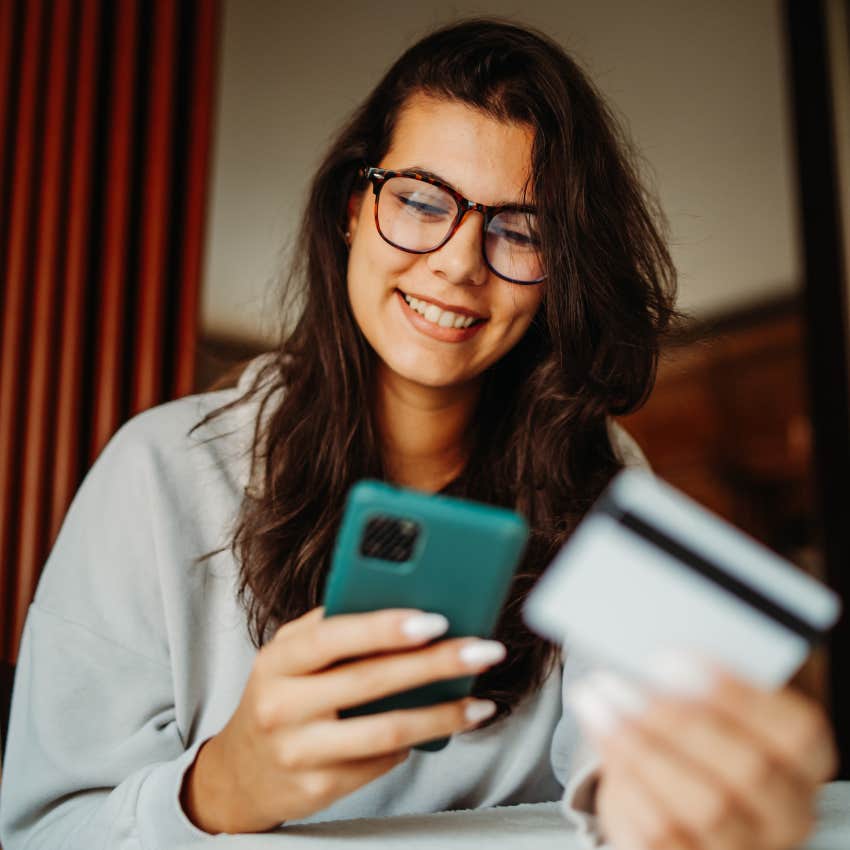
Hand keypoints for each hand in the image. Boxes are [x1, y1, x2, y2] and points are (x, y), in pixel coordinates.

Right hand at [181, 605, 504, 832]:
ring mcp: (299, 752)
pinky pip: (381, 762)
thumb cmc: (280, 695)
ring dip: (442, 715)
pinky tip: (439, 727)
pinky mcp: (319, 789)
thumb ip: (333, 628)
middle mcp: (283, 705)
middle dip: (436, 664)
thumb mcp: (290, 654)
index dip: (385, 627)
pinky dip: (416, 742)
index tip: (435, 620)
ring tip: (479, 703)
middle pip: (371, 681)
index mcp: (279, 660)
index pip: (333, 636)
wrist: (241, 772)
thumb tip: (403, 603)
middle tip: (482, 652)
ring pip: (386, 731)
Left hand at [569, 658, 836, 849]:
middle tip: (618, 681)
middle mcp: (785, 812)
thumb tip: (655, 656)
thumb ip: (696, 681)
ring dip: (640, 747)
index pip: (796, 731)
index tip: (669, 658)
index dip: (735, 693)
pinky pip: (662, 835)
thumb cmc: (696, 735)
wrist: (669, 794)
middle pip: (748, 770)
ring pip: (705, 807)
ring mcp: (744, 846)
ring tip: (596, 703)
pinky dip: (626, 782)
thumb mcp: (707, 702)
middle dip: (676, 719)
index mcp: (803, 762)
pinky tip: (601, 739)